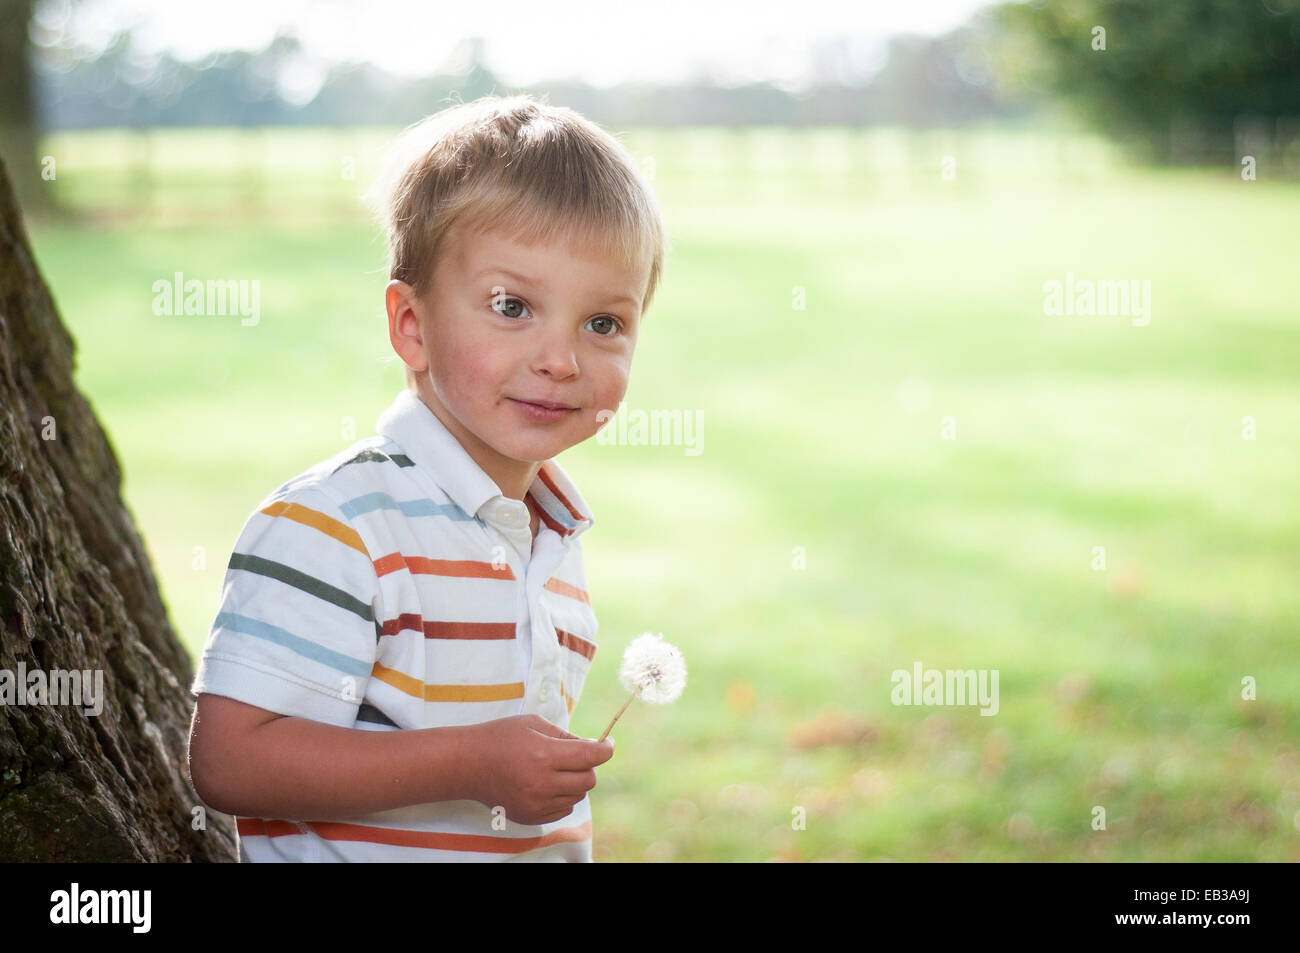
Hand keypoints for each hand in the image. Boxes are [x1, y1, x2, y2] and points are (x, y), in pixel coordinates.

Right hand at [466, 714, 614, 825]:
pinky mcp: (531, 817)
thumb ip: (566, 735)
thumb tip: (592, 746)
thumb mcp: (534, 723)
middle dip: (589, 765)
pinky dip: (563, 795)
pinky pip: (564, 808)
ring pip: (578, 795)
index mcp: (544, 755)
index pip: (591, 756)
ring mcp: (537, 804)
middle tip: (575, 754)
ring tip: (556, 768)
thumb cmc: (500, 737)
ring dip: (576, 780)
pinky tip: (547, 783)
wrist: (467, 764)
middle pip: (589, 779)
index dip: (606, 748)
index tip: (608, 742)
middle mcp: (542, 783)